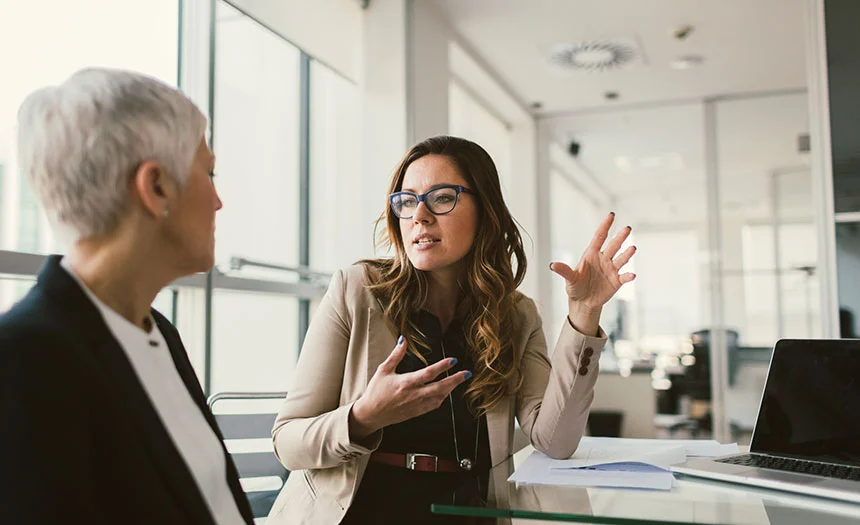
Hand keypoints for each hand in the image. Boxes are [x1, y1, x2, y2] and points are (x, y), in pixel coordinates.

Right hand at [349, 336, 470, 439]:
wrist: (371, 414)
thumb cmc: (376, 391)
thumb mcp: (383, 370)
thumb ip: (396, 355)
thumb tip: (403, 340)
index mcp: (405, 383)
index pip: (428, 374)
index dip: (442, 366)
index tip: (453, 360)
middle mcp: (413, 395)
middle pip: (440, 388)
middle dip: (455, 380)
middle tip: (467, 373)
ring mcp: (416, 405)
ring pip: (440, 398)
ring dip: (451, 388)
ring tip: (458, 380)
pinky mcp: (417, 412)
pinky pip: (434, 406)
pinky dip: (442, 398)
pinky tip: (445, 392)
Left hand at [550, 213, 635, 331]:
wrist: (583, 302)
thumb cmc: (575, 287)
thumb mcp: (569, 279)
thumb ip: (564, 271)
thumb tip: (552, 265)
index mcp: (591, 254)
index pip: (599, 237)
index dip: (605, 225)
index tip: (611, 215)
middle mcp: (603, 259)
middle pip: (613, 246)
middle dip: (620, 237)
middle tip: (627, 228)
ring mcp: (611, 269)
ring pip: (621, 259)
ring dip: (627, 254)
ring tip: (632, 248)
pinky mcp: (617, 281)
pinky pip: (624, 277)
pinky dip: (628, 276)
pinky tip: (632, 275)